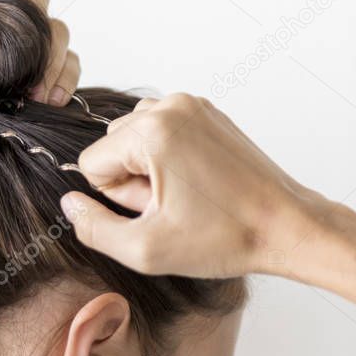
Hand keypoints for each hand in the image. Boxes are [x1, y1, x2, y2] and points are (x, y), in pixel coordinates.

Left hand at [0, 0, 78, 130]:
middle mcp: (14, 14)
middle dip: (34, 21)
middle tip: (22, 58)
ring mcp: (39, 36)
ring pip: (59, 29)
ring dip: (51, 60)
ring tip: (34, 93)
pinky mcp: (59, 62)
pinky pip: (73, 62)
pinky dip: (66, 80)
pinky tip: (52, 100)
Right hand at [60, 92, 328, 281]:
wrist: (287, 226)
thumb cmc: (223, 238)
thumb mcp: (144, 249)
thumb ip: (93, 228)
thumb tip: (69, 205)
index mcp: (152, 131)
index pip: (90, 162)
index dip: (115, 197)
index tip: (152, 210)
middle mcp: (171, 107)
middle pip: (112, 146)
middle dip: (131, 180)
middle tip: (172, 206)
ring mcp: (193, 105)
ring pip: (134, 138)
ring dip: (148, 169)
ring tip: (184, 196)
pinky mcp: (208, 113)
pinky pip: (162, 133)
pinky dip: (169, 158)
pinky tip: (196, 184)